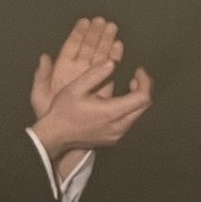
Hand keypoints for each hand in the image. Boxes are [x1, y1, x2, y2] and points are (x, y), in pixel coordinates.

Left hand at [31, 17, 121, 117]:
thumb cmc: (49, 115)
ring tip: (112, 27)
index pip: (71, 47)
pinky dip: (114, 57)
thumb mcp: (39, 96)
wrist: (62, 133)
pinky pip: (109, 71)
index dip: (77, 34)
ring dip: (106, 41)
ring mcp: (91, 79)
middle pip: (89, 49)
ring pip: (100, 56)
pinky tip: (118, 46)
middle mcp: (77, 72)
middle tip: (104, 20)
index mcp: (62, 71)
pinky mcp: (102, 88)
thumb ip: (40, 77)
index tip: (85, 21)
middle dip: (96, 34)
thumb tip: (43, 57)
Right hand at [31, 58, 153, 161]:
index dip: (145, 82)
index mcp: (112, 112)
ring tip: (129, 85)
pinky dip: (130, 109)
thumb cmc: (63, 111)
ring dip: (137, 99)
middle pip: (144, 106)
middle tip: (136, 76)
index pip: (142, 97)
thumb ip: (95, 74)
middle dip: (144, 89)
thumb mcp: (76, 88)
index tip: (138, 70)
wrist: (54, 136)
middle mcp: (119, 126)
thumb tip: (112, 62)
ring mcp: (117, 135)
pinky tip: (119, 101)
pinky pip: (129, 122)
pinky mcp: (113, 139)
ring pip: (138, 115)